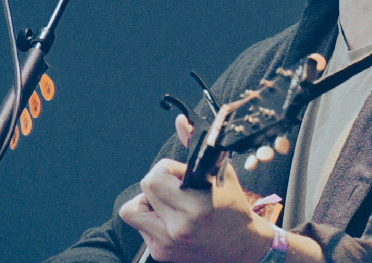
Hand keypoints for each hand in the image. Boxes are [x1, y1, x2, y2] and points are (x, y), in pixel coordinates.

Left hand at [119, 116, 273, 262]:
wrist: (240, 247)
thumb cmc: (233, 207)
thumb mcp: (220, 173)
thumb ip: (196, 147)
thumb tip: (180, 121)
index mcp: (196, 206)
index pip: (155, 177)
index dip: (166, 169)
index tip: (181, 174)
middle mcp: (180, 227)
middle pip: (143, 189)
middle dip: (158, 182)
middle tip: (175, 187)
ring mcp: (167, 243)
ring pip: (131, 210)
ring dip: (147, 202)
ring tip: (168, 204)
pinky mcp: (160, 253)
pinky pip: (140, 227)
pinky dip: (152, 218)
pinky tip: (172, 219)